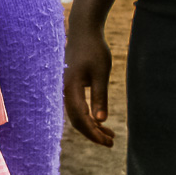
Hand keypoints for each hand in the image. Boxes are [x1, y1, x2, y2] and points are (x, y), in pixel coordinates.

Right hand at [62, 23, 115, 146]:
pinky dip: (88, 116)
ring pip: (76, 115)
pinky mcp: (70, 86)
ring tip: (109, 134)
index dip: (93, 133)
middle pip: (76, 120)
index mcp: (70, 88)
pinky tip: (100, 120)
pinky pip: (76, 107)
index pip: (80, 119)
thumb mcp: (101, 73)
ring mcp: (66, 89)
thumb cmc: (94, 50)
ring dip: (91, 126)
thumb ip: (100, 97)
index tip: (108, 142)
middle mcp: (64, 91)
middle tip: (111, 142)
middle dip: (93, 133)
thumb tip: (100, 120)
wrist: (83, 32)